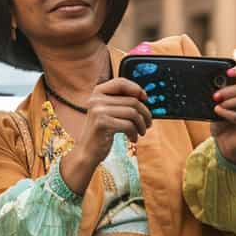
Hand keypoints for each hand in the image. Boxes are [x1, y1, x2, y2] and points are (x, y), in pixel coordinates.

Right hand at [59, 77, 152, 192]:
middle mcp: (96, 99)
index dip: (136, 89)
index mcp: (97, 93)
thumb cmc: (101, 133)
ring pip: (133, 113)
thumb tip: (143, 97)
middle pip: (132, 101)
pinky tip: (132, 139)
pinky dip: (135, 133)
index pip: (121, 82)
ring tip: (141, 132)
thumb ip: (120, 102)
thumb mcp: (108, 112)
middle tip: (148, 123)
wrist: (87, 152)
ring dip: (142, 124)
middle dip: (145, 113)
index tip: (145, 98)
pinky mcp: (102, 124)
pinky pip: (129, 125)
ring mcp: (98, 111)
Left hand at [211, 64, 235, 163]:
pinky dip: (227, 113)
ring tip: (216, 104)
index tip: (229, 71)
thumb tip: (216, 84)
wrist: (225, 144)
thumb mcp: (218, 104)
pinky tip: (218, 112)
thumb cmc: (222, 122)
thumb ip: (221, 94)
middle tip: (218, 93)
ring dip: (229, 101)